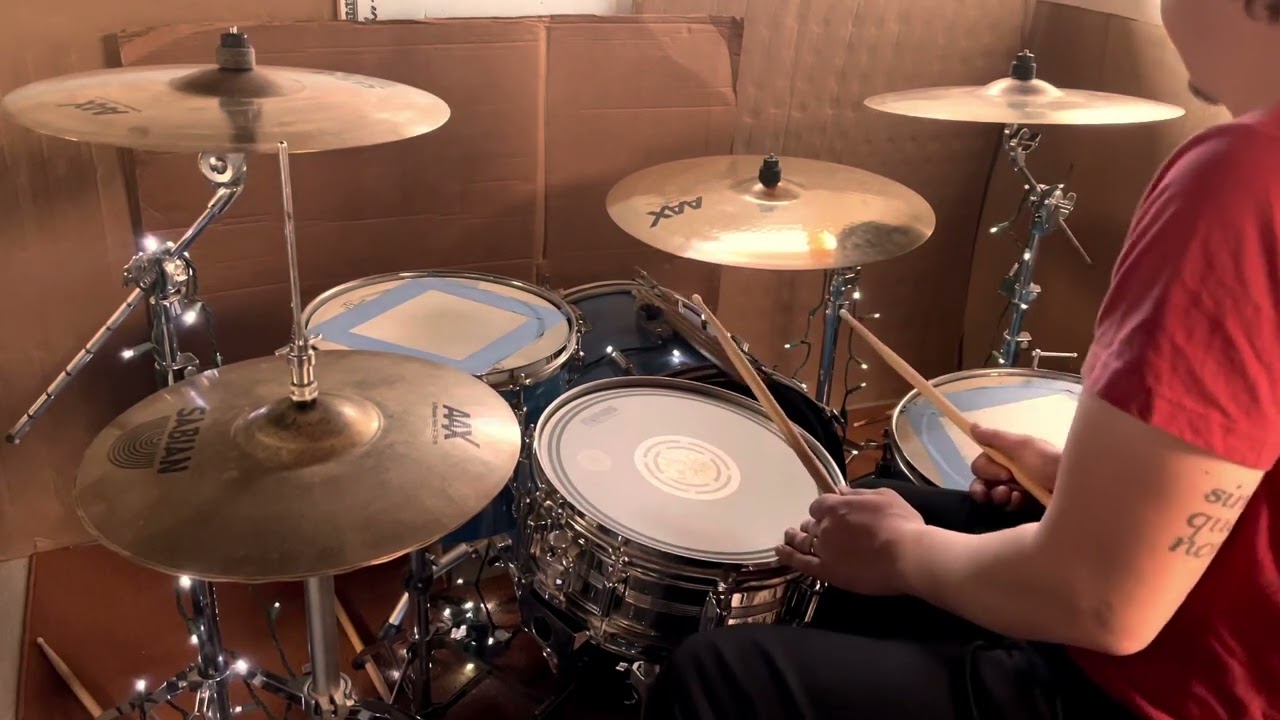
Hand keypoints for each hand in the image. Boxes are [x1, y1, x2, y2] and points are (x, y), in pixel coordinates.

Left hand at [776, 487, 924, 594]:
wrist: (907, 555)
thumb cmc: (901, 524)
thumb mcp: (884, 497)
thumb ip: (857, 493)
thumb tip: (839, 489)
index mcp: (837, 506)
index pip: (820, 504)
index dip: (824, 508)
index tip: (829, 512)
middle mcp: (825, 526)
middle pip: (812, 523)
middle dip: (813, 524)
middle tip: (813, 528)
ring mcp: (824, 549)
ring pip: (803, 541)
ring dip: (794, 537)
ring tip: (789, 536)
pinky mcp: (827, 571)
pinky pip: (800, 563)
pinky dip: (787, 556)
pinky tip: (780, 551)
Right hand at [968, 424, 1060, 509]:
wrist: (1078, 489)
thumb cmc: (1050, 464)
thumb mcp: (1023, 446)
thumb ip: (996, 438)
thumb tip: (972, 426)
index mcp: (1011, 456)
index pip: (982, 463)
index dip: (986, 469)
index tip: (1004, 472)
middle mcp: (1012, 473)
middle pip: (983, 481)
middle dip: (988, 485)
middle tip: (1005, 488)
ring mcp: (1018, 492)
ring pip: (991, 496)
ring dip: (997, 496)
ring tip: (1012, 498)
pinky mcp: (1024, 509)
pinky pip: (1005, 509)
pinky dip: (1011, 505)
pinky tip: (1021, 504)